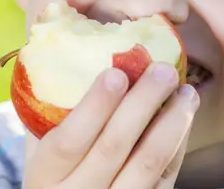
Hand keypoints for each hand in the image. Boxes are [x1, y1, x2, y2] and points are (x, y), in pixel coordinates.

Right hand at [22, 63, 199, 187]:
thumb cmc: (53, 177)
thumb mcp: (37, 152)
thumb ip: (48, 115)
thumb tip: (57, 47)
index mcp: (43, 176)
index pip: (68, 141)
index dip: (94, 106)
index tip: (115, 72)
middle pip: (113, 147)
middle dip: (142, 103)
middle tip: (163, 70)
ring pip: (148, 164)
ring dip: (172, 123)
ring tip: (186, 92)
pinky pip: (165, 177)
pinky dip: (178, 145)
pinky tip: (184, 118)